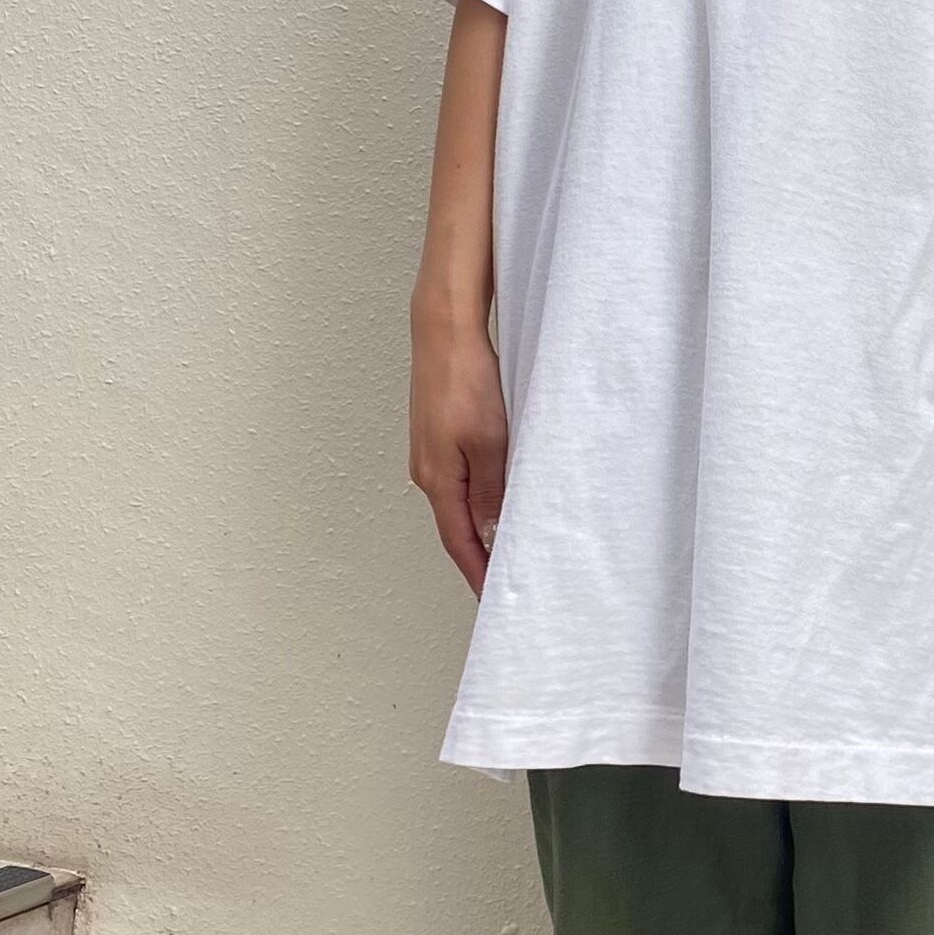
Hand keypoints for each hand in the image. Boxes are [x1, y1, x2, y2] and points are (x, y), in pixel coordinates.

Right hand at [410, 317, 508, 594]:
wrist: (445, 332)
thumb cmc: (466, 381)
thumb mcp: (489, 444)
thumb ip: (491, 495)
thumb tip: (489, 538)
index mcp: (437, 481)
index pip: (460, 544)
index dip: (478, 575)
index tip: (494, 602)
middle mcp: (428, 474)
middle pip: (456, 530)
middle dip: (479, 560)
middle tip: (505, 586)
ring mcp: (431, 456)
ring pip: (458, 507)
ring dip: (479, 531)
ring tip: (505, 553)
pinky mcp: (438, 438)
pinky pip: (460, 483)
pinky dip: (477, 503)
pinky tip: (495, 506)